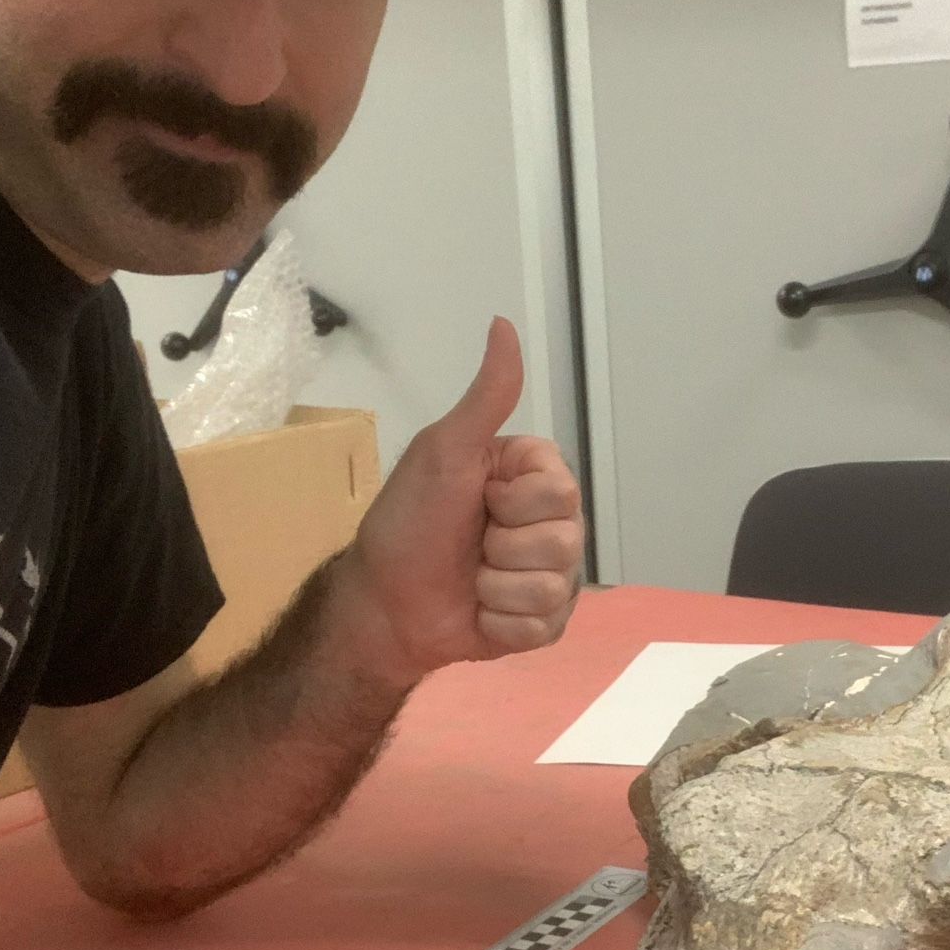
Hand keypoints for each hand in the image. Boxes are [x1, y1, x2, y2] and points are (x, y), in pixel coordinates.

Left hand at [338, 318, 584, 686]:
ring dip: (497, 588)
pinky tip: (480, 612)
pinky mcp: (544, 623)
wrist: (384, 602)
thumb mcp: (444, 451)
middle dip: (503, 548)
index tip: (479, 498)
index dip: (513, 502)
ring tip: (471, 579)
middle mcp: (553, 523)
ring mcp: (553, 575)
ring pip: (555, 586)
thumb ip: (486, 396)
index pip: (561, 491)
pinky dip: (502, 623)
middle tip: (472, 542)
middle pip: (566, 541)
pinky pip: (546, 627)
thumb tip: (503, 323)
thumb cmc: (410, 520)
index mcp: (535, 478)